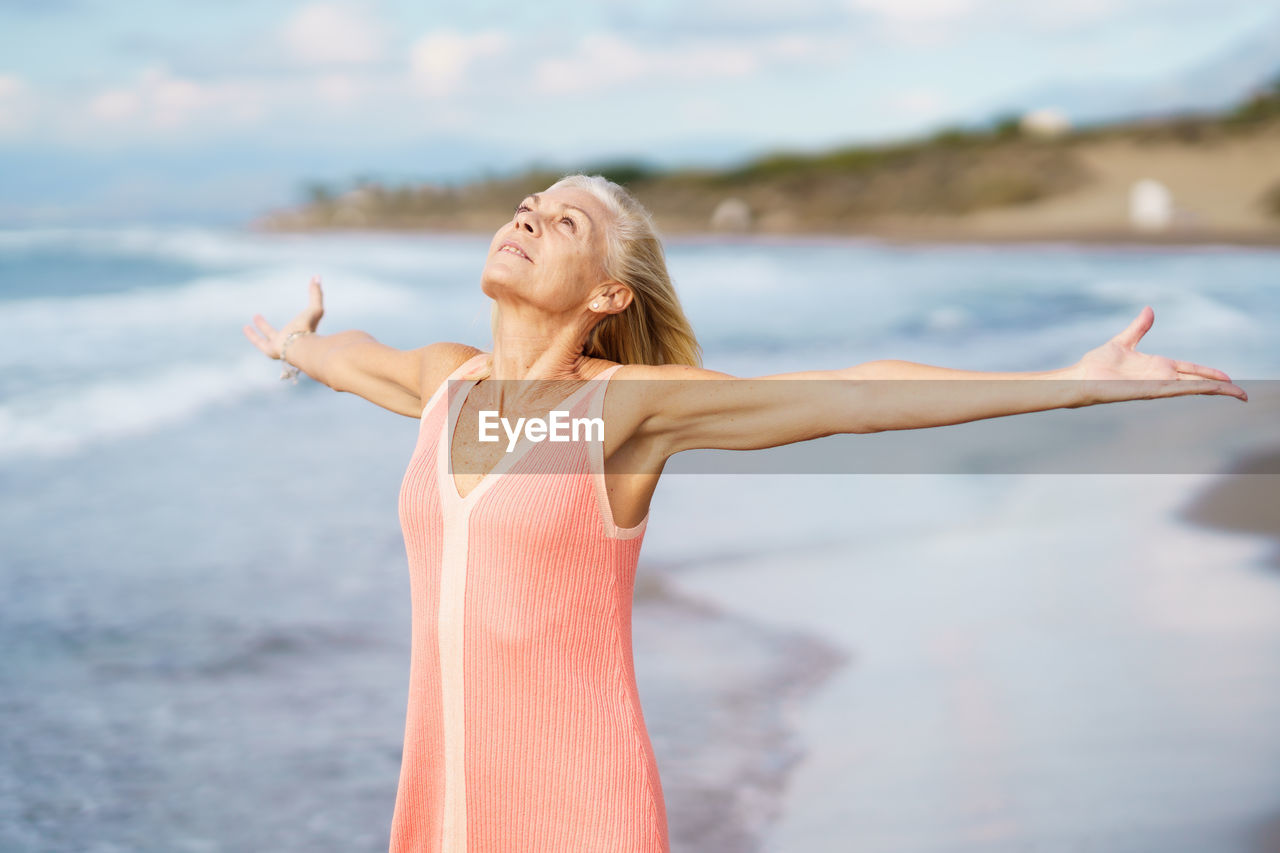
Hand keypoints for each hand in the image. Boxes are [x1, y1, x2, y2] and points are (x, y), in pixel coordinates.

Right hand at [243, 276, 324, 359]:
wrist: (301, 346)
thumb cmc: (309, 327)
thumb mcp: (316, 308)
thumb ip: (316, 293)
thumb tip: (317, 276)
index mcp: (300, 335)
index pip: (296, 328)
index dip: (295, 322)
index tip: (293, 319)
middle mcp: (289, 343)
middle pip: (276, 333)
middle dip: (266, 326)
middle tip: (257, 316)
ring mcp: (279, 347)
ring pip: (266, 339)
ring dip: (259, 330)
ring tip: (249, 324)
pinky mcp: (270, 350)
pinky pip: (259, 342)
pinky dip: (252, 335)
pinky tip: (245, 328)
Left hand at [1070, 306, 1246, 403]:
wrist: (1081, 377)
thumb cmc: (1097, 364)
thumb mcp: (1124, 341)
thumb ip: (1139, 327)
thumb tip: (1150, 310)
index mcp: (1158, 367)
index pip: (1191, 370)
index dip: (1210, 374)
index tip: (1228, 378)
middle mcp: (1160, 378)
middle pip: (1197, 382)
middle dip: (1220, 387)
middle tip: (1241, 394)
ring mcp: (1156, 386)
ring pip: (1192, 388)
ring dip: (1215, 391)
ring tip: (1237, 393)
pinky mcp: (1148, 391)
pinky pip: (1176, 390)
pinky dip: (1194, 389)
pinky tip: (1211, 390)